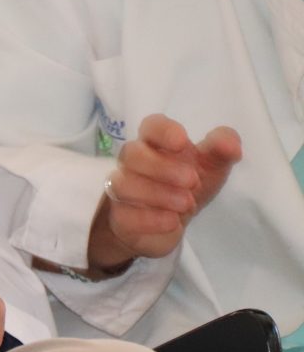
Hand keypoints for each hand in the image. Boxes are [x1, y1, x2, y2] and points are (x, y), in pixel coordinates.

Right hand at [89, 113, 241, 269]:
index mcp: (154, 144)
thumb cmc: (187, 187)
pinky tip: (172, 221)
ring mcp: (122, 189)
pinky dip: (150, 218)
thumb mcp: (210, 168)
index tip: (182, 141)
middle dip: (161, 167)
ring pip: (124, 184)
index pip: (150, 127)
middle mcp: (132, 163)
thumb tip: (231, 144)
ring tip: (187, 203)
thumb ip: (222, 151)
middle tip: (192, 180)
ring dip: (158, 194)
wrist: (167, 224)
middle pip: (131, 154)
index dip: (163, 131)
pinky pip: (126, 216)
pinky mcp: (120, 218)